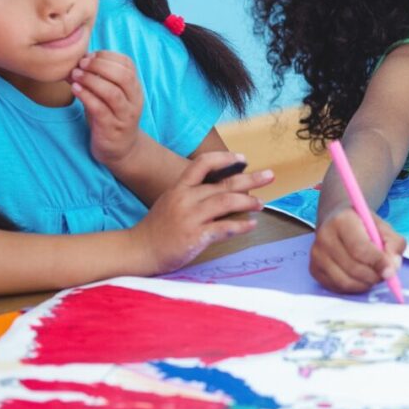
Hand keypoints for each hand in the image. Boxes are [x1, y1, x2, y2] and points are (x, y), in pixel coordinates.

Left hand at [72, 51, 145, 167]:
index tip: (89, 55)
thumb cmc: (111, 118)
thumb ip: (98, 80)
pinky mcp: (112, 129)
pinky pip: (100, 110)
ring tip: (75, 75)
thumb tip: (75, 61)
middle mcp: (134, 100)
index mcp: (135, 88)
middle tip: (81, 63)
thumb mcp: (108, 96)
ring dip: (92, 80)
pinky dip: (87, 97)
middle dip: (100, 65)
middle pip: (123, 76)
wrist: (120, 150)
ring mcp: (124, 115)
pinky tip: (75, 89)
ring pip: (112, 92)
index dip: (108, 56)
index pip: (128, 64)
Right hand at [129, 151, 272, 274]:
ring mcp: (190, 217)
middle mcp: (185, 199)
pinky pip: (223, 228)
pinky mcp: (194, 236)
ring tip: (261, 204)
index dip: (224, 159)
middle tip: (270, 175)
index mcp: (179, 188)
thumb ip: (193, 193)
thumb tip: (223, 188)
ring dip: (248, 201)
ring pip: (225, 201)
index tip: (243, 159)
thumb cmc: (158, 227)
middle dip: (250, 179)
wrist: (138, 250)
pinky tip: (251, 225)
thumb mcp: (171, 201)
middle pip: (223, 183)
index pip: (203, 164)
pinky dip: (240, 225)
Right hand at [311, 208, 405, 293]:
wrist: (337, 221)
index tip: (390, 271)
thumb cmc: (363, 225)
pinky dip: (353, 287)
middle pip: (353, 268)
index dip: (377, 263)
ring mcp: (316, 254)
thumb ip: (394, 244)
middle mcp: (324, 236)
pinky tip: (360, 278)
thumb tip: (392, 267)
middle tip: (384, 275)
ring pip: (344, 281)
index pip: (360, 248)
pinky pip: (337, 287)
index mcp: (342, 220)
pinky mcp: (314, 269)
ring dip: (365, 284)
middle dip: (373, 276)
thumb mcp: (383, 227)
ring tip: (373, 276)